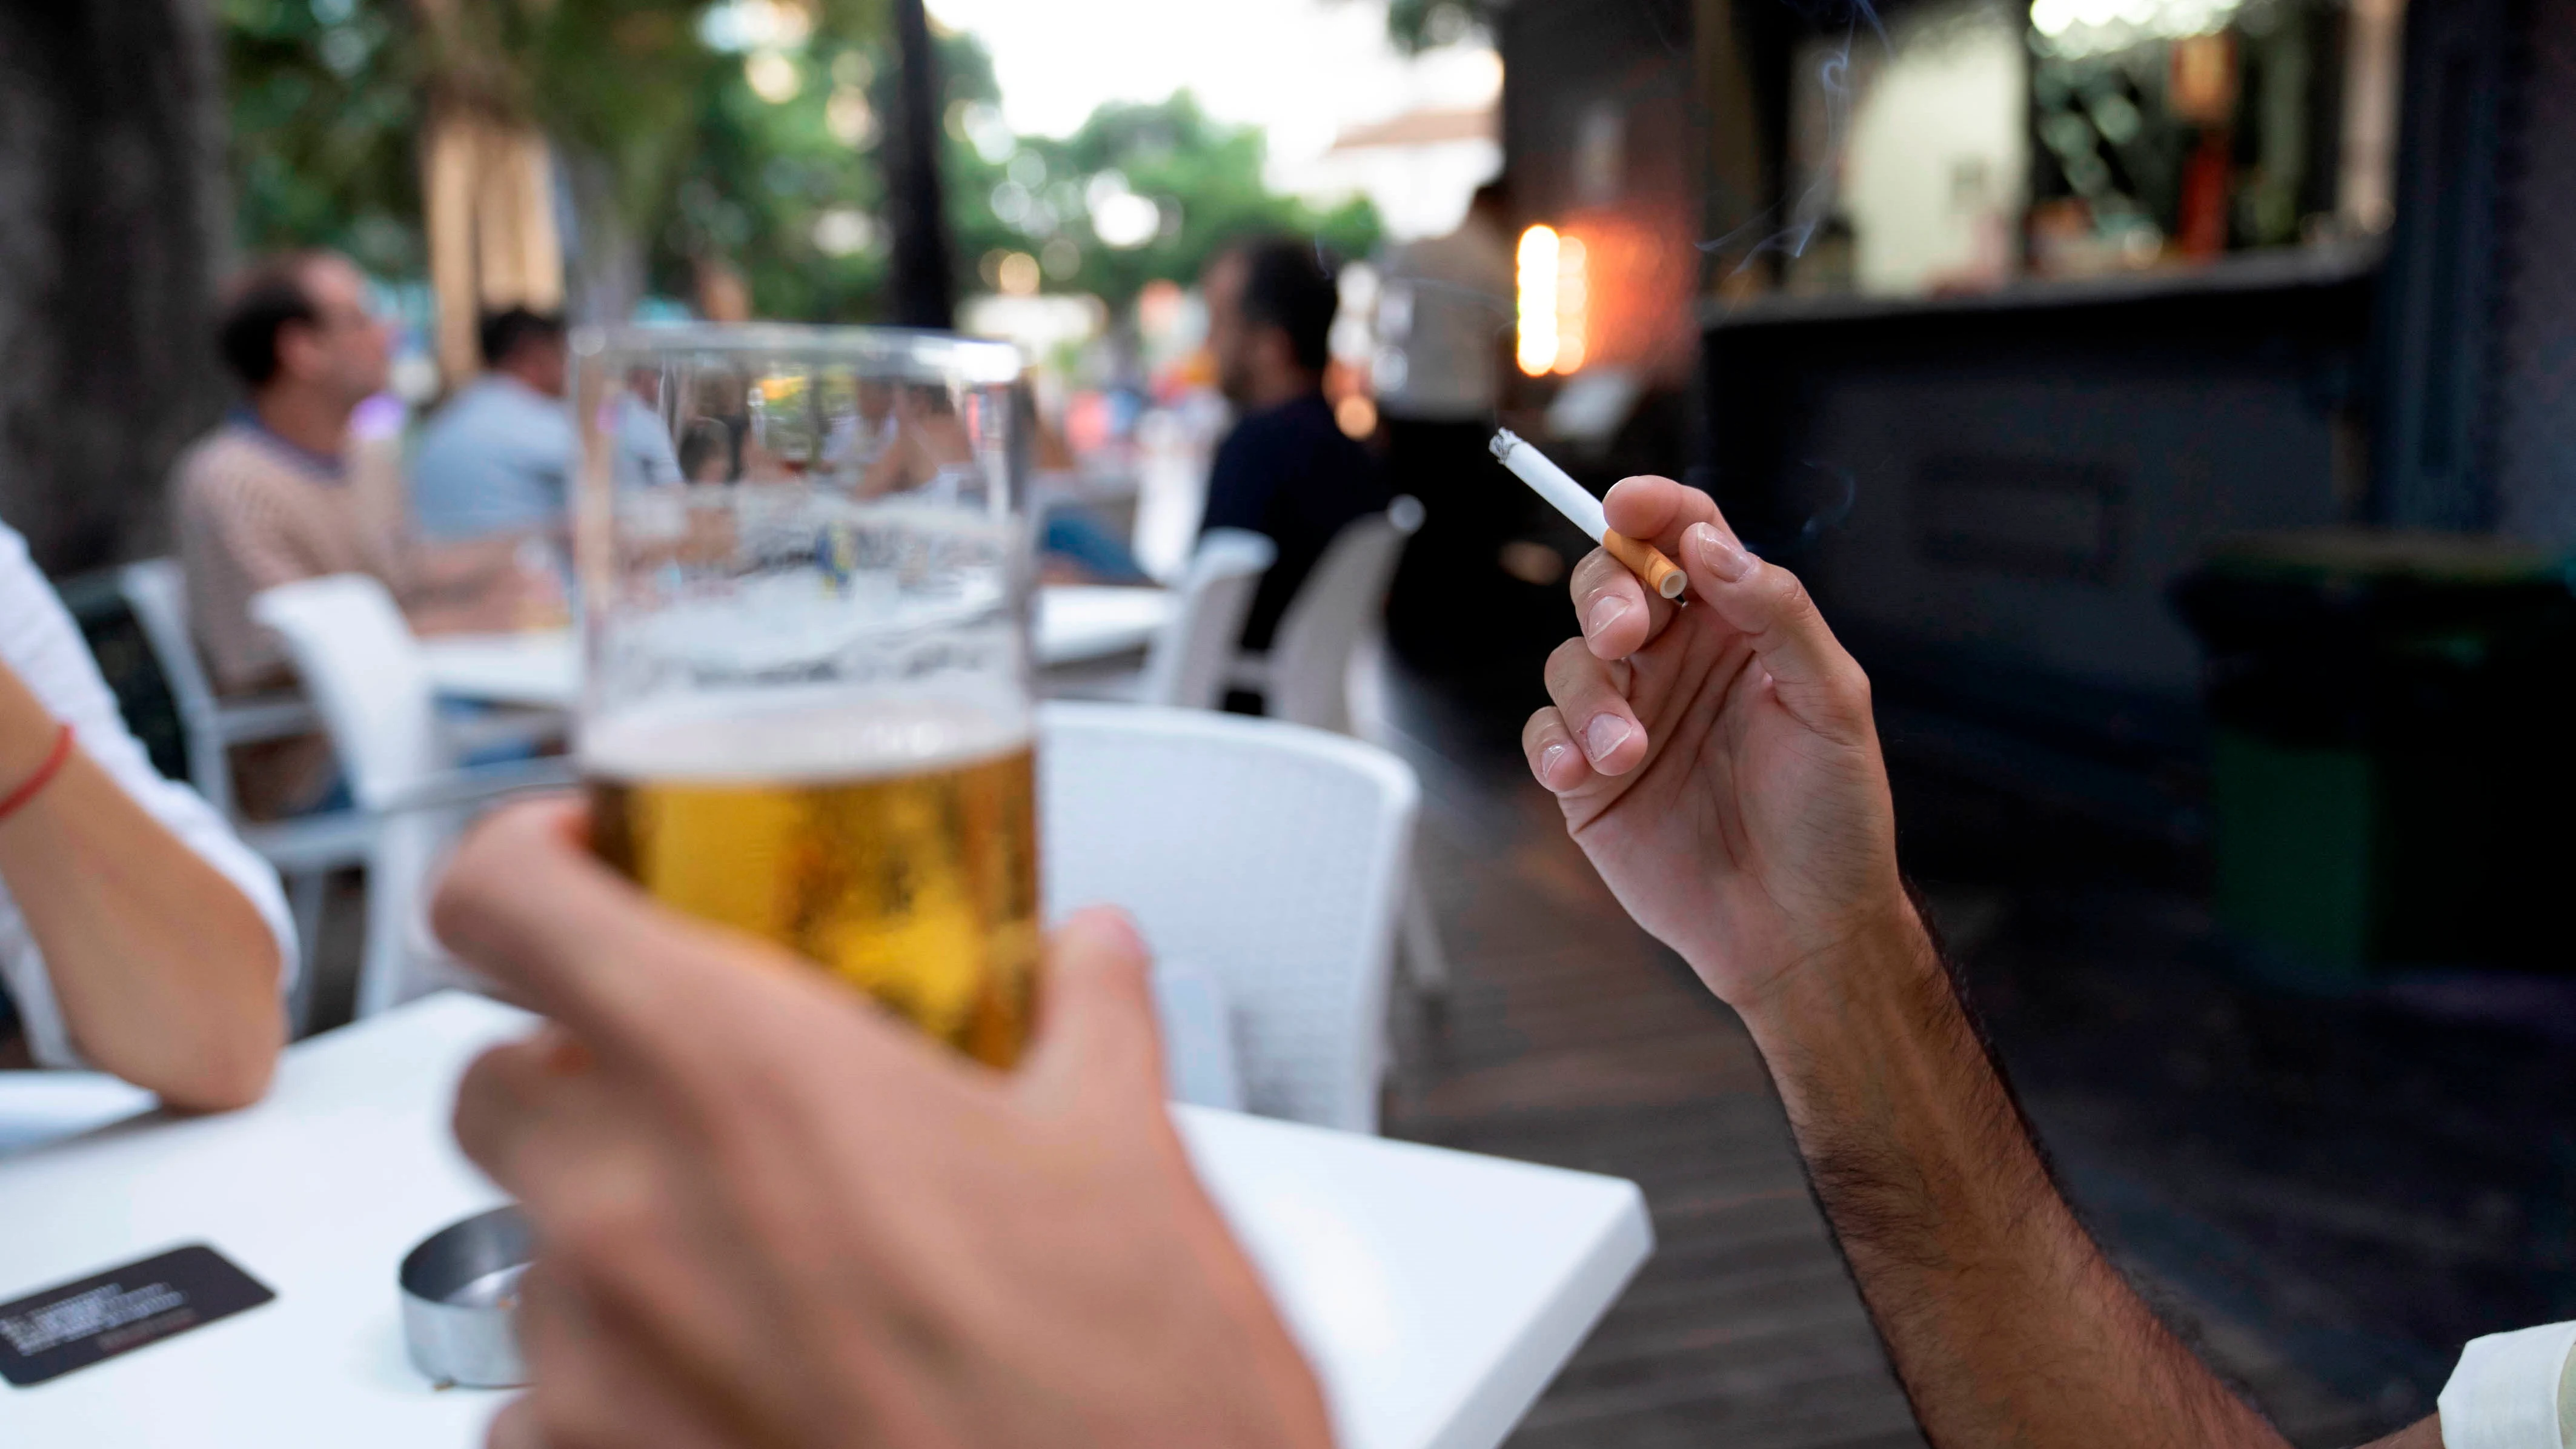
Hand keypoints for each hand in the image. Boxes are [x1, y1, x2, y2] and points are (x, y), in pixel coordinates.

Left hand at [436, 801, 1332, 1448]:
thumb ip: (1090, 1021)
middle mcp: (630, 1213)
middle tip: (695, 1088)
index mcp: (744, 1077)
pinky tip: (739, 1380)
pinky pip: (541, 1406)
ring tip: (760, 1261)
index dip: (518, 865)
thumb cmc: (1117, 1390)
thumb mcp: (1133, 1160)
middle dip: (574, 1071)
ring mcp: (592, 1366)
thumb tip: (1091, 959)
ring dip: (614, 1235)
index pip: (504, 906)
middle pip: (490, 1083)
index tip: (578, 868)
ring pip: (526, 1252)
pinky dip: (616, 1383)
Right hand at [1521, 476, 1910, 1009]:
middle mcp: (1677, 663)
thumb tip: (1709, 543)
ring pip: (1571, 661)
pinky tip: (1579, 773)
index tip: (1627, 503)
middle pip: (1610, 583)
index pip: (1686, 538)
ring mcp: (1627, 718)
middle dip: (1607, 596)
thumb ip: (1775, 613)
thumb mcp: (1831, 702)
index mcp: (1738, 627)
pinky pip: (1544, 735)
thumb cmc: (1833, 817)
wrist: (1800, 930)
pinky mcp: (1588, 780)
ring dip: (1589, 696)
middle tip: (1629, 637)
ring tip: (1627, 752)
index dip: (1655, 508)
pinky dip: (1553, 744)